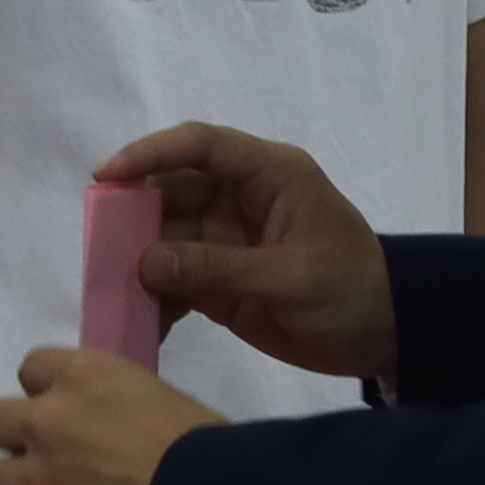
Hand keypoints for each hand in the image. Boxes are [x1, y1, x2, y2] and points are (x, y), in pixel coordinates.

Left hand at [0, 348, 222, 484]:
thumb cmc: (211, 448)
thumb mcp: (166, 403)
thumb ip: (124, 411)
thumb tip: (124, 438)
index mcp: (85, 376)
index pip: (33, 367)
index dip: (48, 393)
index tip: (69, 413)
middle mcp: (50, 421)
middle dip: (19, 441)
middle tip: (54, 461)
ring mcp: (41, 482)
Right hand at [102, 124, 399, 382]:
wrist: (384, 338)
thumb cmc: (352, 291)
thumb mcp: (292, 277)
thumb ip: (220, 268)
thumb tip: (147, 261)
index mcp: (268, 175)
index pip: (200, 146)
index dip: (151, 153)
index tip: (107, 177)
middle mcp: (239, 200)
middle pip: (171, 193)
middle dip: (133, 219)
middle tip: (100, 252)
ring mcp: (225, 241)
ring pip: (165, 239)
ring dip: (137, 264)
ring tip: (114, 295)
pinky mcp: (219, 282)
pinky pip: (174, 281)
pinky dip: (155, 300)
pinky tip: (139, 324)